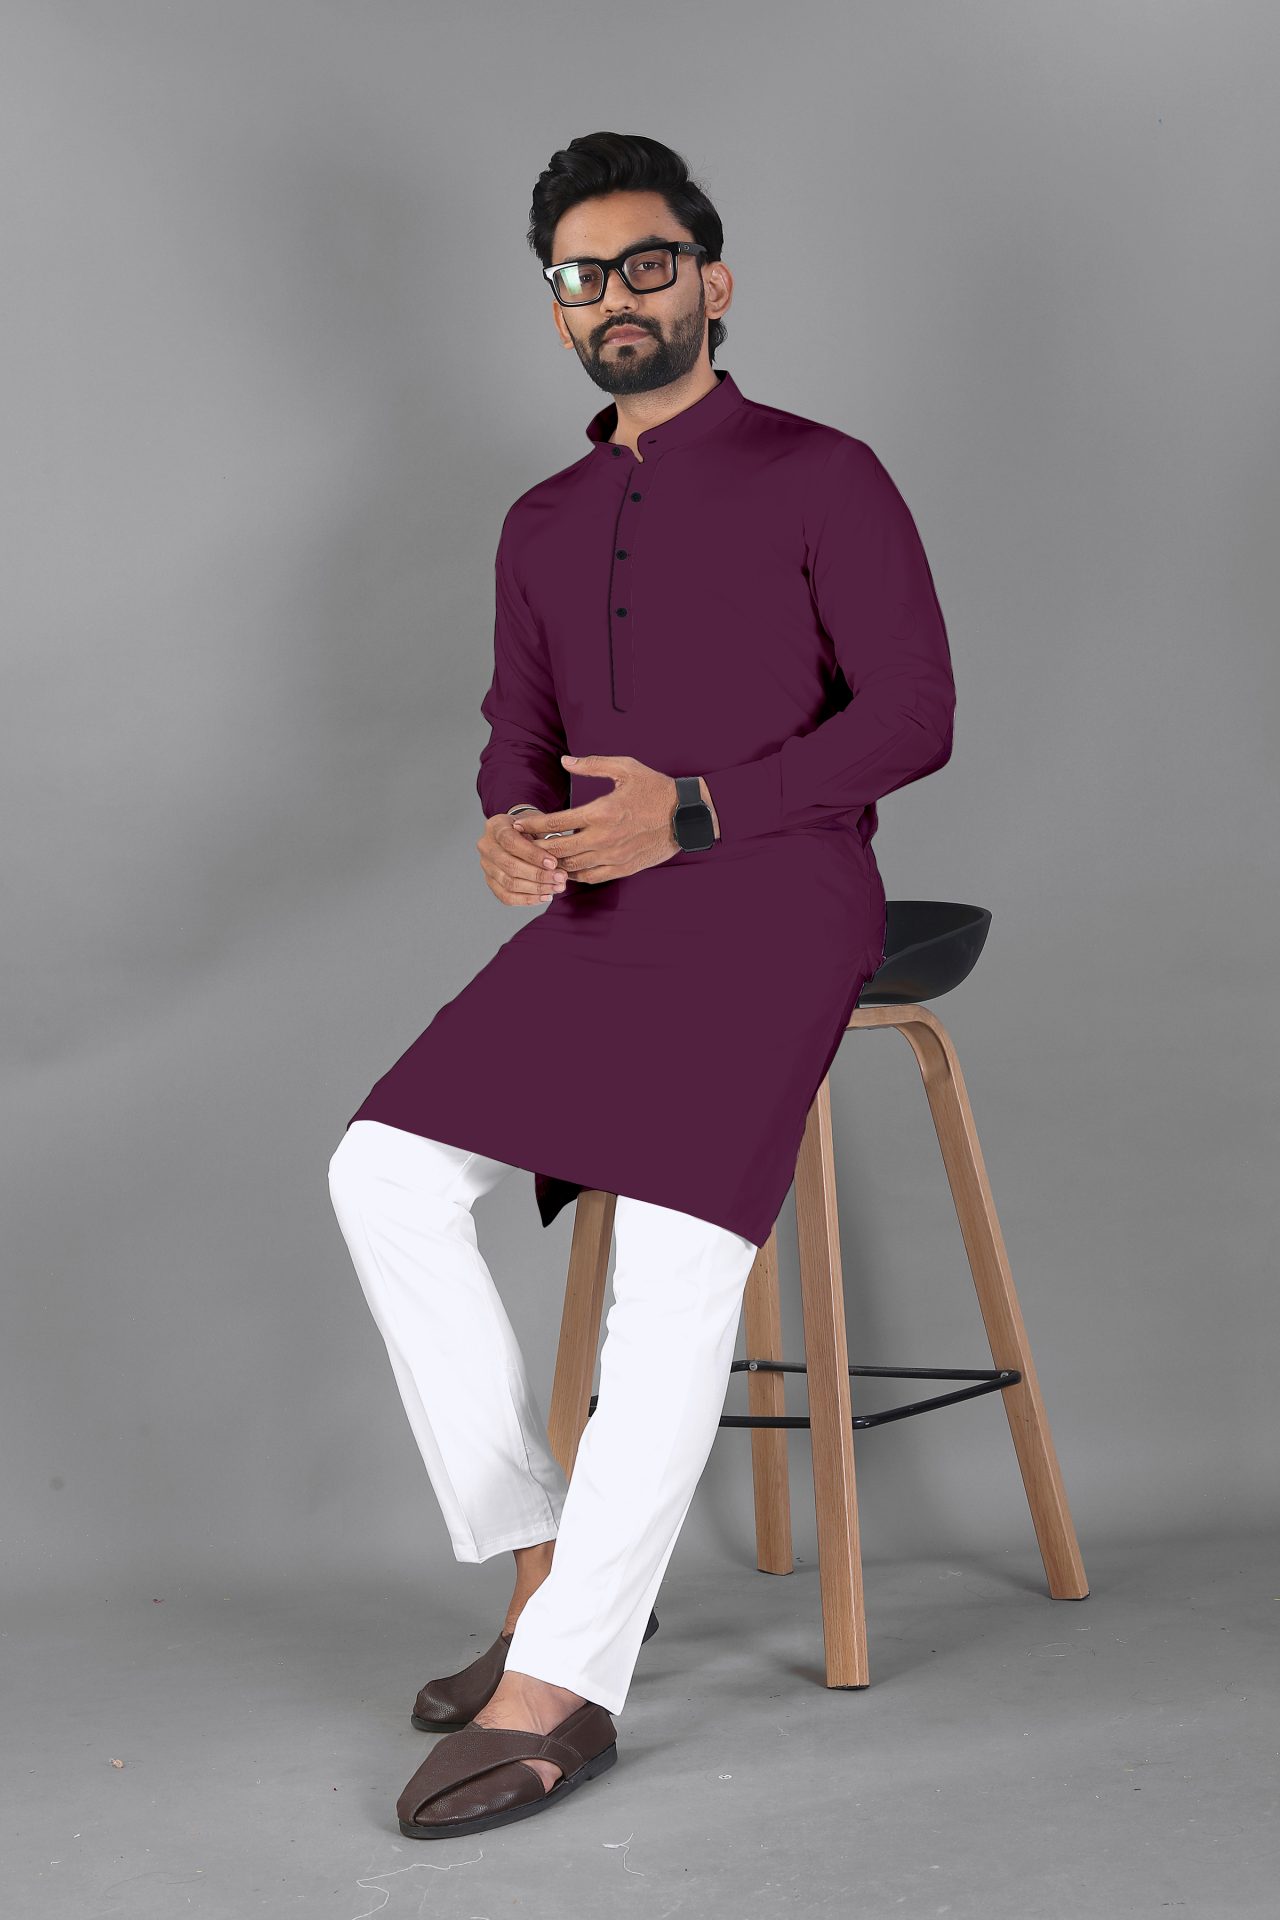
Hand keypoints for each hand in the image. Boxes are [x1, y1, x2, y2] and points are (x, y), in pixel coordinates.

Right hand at [476, 809, 570, 906]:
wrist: (522, 833)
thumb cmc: (532, 827)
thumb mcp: (539, 824)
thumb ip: (544, 839)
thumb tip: (558, 862)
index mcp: (496, 826)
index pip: (511, 842)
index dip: (532, 855)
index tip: (553, 863)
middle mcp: (486, 846)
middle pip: (510, 865)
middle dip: (538, 874)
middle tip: (560, 878)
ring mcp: (486, 866)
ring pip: (509, 883)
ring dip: (536, 888)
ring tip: (557, 887)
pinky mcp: (491, 882)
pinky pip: (507, 897)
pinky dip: (528, 899)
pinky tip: (546, 896)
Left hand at [504, 753, 715, 885]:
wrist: (685, 816)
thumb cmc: (655, 789)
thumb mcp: (625, 768)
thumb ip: (592, 765)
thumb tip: (565, 760)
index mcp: (600, 812)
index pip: (554, 823)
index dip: (531, 824)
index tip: (518, 824)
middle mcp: (602, 838)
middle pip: (556, 849)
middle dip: (535, 847)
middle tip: (522, 843)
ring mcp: (612, 857)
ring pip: (570, 866)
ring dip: (552, 861)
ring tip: (539, 855)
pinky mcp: (621, 869)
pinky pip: (588, 877)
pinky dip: (572, 873)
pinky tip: (565, 866)